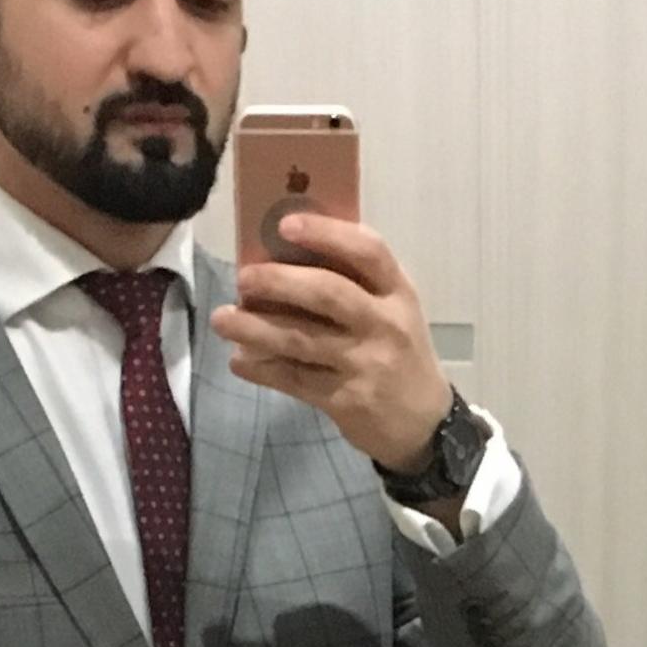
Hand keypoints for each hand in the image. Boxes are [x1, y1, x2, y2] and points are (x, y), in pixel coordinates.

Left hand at [210, 210, 452, 472]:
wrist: (423, 422)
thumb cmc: (397, 352)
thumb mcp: (391, 311)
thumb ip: (353, 284)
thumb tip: (284, 255)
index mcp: (398, 291)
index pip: (368, 251)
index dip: (327, 234)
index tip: (285, 224)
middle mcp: (385, 324)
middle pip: (329, 294)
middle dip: (280, 282)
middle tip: (243, 278)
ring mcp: (366, 364)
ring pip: (303, 339)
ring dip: (256, 328)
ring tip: (222, 319)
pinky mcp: (347, 400)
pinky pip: (295, 379)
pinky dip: (262, 369)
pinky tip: (238, 360)